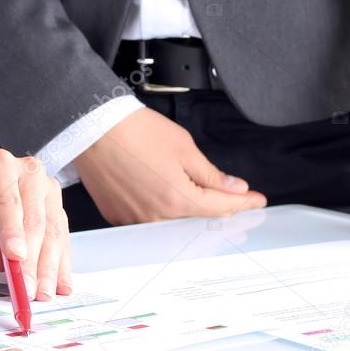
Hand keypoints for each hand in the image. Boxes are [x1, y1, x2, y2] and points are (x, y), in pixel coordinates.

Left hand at [0, 149, 72, 300]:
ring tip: (44, 293)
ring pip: (52, 231)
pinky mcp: (56, 207)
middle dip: (33, 259)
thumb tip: (2, 258)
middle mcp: (28, 172)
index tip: (15, 258)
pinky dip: (60, 263)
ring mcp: (46, 189)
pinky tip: (60, 284)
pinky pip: (61, 237)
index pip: (7, 201)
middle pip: (34, 219)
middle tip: (28, 289)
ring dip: (49, 266)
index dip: (12, 231)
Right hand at [73, 109, 266, 225]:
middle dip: (216, 208)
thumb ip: (211, 174)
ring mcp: (134, 219)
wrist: (92, 128)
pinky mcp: (117, 215)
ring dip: (187, 209)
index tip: (257, 200)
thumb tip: (233, 187)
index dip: (243, 203)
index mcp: (178, 199)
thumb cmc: (133, 131)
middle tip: (232, 197)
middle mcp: (156, 217)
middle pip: (197, 218)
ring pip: (172, 222)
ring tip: (191, 189)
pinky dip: (160, 209)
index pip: (221, 207)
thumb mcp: (183, 147)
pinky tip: (162, 191)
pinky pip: (147, 219)